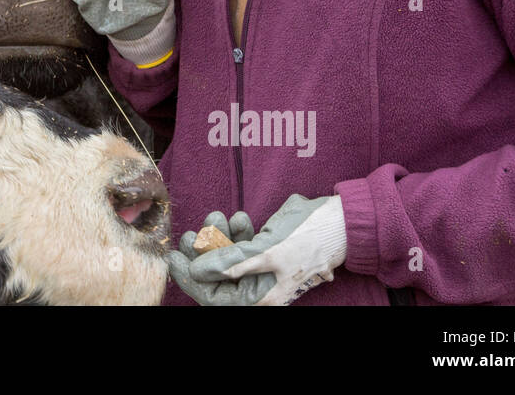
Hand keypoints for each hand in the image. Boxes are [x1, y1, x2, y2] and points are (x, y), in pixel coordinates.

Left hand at [187, 194, 348, 305]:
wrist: (341, 220)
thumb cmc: (309, 236)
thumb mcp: (266, 251)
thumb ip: (231, 263)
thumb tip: (198, 271)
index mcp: (261, 297)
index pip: (213, 296)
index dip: (190, 278)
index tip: (173, 255)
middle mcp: (261, 288)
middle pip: (218, 277)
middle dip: (203, 253)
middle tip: (192, 232)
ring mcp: (265, 270)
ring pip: (229, 259)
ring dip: (219, 238)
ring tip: (217, 216)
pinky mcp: (269, 253)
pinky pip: (244, 248)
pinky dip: (237, 233)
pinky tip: (238, 218)